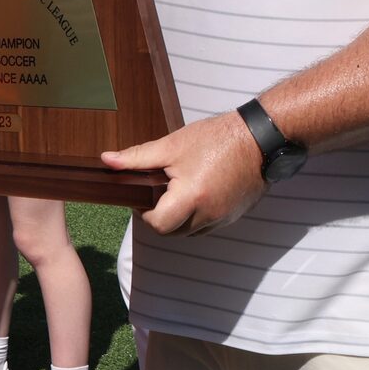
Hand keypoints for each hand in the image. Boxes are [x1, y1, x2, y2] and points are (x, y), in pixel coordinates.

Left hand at [105, 111, 265, 236]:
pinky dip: (196, 217)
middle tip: (157, 193)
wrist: (261, 137)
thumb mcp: (172, 146)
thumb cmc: (218, 139)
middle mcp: (209, 214)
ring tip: (177, 192)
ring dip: (178, 219)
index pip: (157, 224)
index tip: (143, 197)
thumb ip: (137, 157)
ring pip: (189, 231)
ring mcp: (224, 218)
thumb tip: (107, 161)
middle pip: (172, 232)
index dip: (144, 213)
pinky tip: (196, 194)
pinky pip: (206, 226)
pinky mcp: (234, 216)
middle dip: (159, 217)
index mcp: (192, 197)